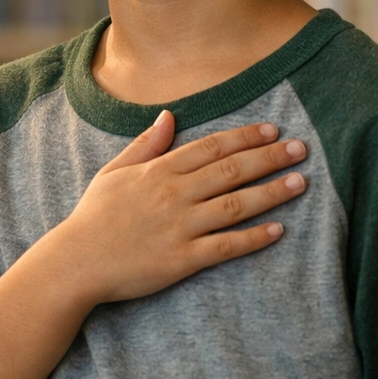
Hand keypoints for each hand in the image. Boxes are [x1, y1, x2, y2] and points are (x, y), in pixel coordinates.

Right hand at [49, 110, 307, 305]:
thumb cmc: (93, 216)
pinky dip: (254, 238)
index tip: (272, 129)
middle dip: (269, 157)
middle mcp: (173, 194)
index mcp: (157, 171)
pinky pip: (226, 246)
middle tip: (300, 148)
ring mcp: (180, 227)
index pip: (210, 147)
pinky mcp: (183, 259)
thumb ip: (144, 145)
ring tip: (300, 182)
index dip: (244, 137)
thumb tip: (169, 117)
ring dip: (272, 192)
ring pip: (236, 205)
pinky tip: (278, 231)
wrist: (77, 261)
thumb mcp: (113, 172)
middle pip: (231, 170)